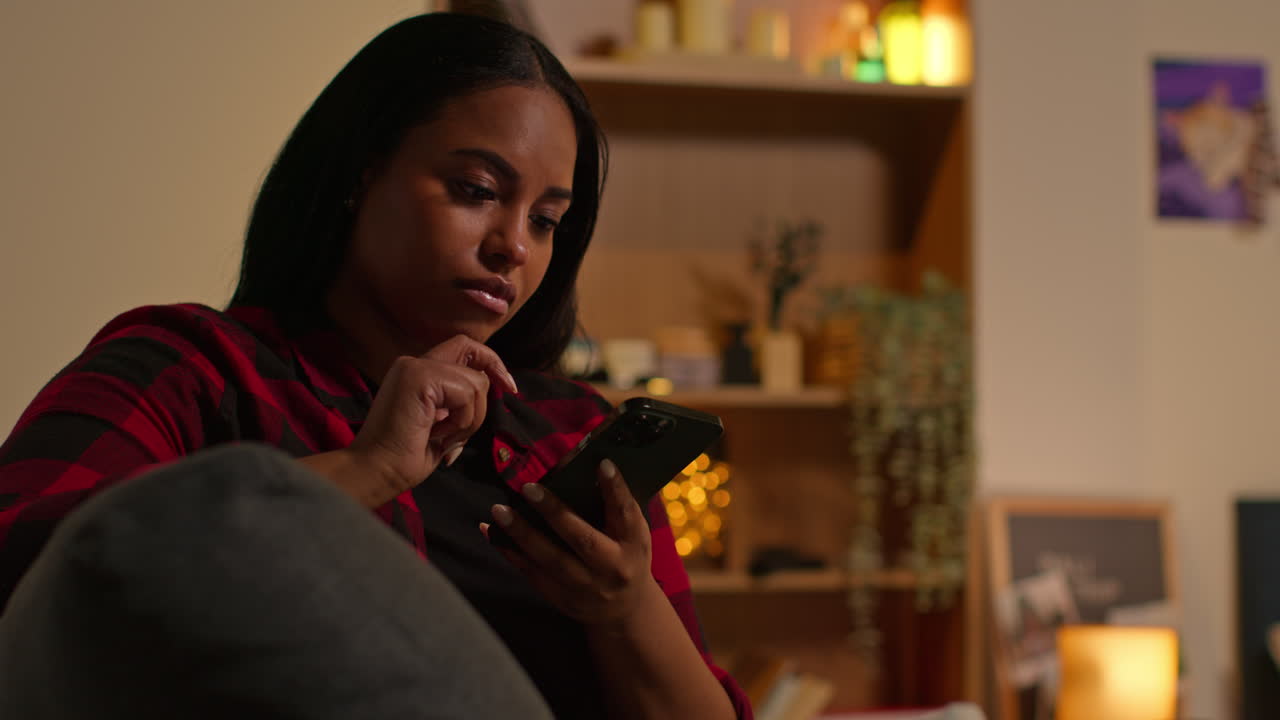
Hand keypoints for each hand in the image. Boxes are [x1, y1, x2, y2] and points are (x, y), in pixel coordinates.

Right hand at [345, 336, 517, 501]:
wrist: (378, 472)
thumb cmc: (406, 457)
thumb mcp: (443, 424)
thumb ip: (460, 402)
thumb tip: (493, 386)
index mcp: (417, 373)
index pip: (463, 347)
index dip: (489, 360)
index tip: (509, 385)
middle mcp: (414, 363)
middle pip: (472, 350)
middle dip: (493, 374)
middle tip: (500, 398)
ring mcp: (416, 367)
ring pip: (476, 383)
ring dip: (470, 419)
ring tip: (444, 436)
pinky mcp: (420, 377)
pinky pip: (467, 395)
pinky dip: (462, 421)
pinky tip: (437, 434)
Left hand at [483, 459, 655, 627]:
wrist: (623, 610)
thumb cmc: (627, 556)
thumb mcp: (634, 532)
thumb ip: (617, 506)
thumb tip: (593, 465)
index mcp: (633, 544)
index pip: (625, 513)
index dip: (614, 489)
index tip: (601, 463)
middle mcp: (609, 567)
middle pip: (581, 539)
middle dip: (554, 513)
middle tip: (529, 488)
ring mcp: (582, 586)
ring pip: (549, 558)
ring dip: (521, 533)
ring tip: (499, 510)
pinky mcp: (560, 597)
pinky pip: (530, 572)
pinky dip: (509, 551)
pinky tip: (490, 532)